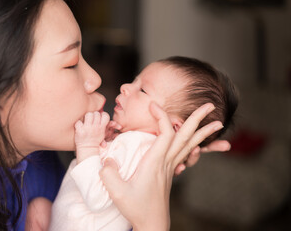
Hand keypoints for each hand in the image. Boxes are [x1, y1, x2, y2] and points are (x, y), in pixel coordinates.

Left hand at [75, 111, 109, 162]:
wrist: (87, 149)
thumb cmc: (94, 141)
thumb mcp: (103, 135)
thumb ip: (107, 128)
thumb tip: (120, 126)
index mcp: (101, 128)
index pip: (105, 115)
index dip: (102, 114)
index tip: (100, 117)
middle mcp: (95, 127)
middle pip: (96, 113)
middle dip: (94, 115)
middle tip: (92, 119)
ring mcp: (87, 128)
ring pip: (88, 114)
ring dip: (87, 116)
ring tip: (86, 120)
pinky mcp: (80, 130)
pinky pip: (79, 121)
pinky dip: (78, 123)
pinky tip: (80, 126)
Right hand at [99, 102, 222, 230]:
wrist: (152, 224)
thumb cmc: (136, 208)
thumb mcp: (117, 192)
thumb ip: (109, 173)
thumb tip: (107, 159)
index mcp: (155, 163)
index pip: (165, 134)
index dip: (162, 117)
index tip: (153, 105)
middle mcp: (166, 163)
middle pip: (185, 137)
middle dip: (198, 119)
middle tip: (210, 105)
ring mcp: (170, 167)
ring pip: (189, 145)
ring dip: (202, 132)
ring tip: (216, 122)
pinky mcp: (169, 172)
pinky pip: (185, 154)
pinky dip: (194, 144)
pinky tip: (197, 143)